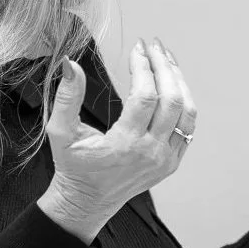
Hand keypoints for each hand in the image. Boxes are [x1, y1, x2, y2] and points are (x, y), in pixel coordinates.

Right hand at [45, 38, 196, 219]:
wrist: (88, 201)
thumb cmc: (73, 167)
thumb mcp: (61, 132)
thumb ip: (66, 97)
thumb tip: (70, 64)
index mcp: (125, 145)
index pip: (145, 96)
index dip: (143, 67)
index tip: (137, 47)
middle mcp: (150, 153)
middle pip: (171, 99)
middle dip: (164, 67)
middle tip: (154, 46)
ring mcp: (165, 159)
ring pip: (186, 113)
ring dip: (179, 81)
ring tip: (166, 60)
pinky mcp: (171, 162)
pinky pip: (187, 127)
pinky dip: (183, 102)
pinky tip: (173, 84)